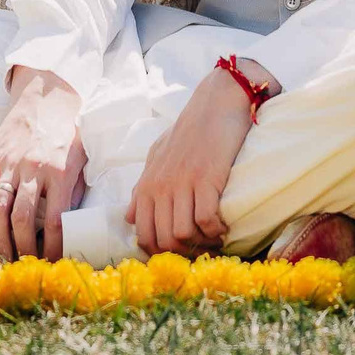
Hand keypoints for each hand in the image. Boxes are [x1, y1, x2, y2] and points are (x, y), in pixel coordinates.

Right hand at [0, 67, 86, 261]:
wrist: (44, 101)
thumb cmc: (67, 136)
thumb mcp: (81, 163)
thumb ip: (75, 194)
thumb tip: (71, 230)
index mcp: (60, 173)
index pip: (55, 220)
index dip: (52, 247)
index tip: (52, 262)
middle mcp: (33, 169)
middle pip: (22, 219)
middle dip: (22, 248)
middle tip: (23, 264)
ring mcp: (10, 165)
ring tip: (3, 257)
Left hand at [124, 60, 269, 255]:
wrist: (216, 103)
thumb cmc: (189, 130)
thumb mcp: (158, 156)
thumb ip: (144, 186)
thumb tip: (130, 216)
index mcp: (147, 184)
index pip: (143, 235)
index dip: (161, 252)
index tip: (181, 251)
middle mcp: (160, 186)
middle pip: (163, 241)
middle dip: (183, 252)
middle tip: (201, 247)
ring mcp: (182, 183)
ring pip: (182, 234)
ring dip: (202, 243)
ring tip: (214, 235)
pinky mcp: (206, 178)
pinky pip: (206, 220)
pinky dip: (217, 230)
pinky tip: (224, 224)